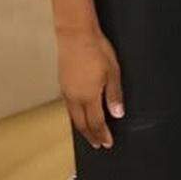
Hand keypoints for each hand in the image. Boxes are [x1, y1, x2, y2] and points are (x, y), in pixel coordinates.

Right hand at [57, 26, 123, 148]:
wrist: (75, 35)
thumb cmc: (96, 49)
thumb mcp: (112, 72)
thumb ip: (114, 95)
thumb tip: (118, 113)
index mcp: (89, 96)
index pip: (96, 122)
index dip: (102, 135)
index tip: (107, 143)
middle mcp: (75, 97)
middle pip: (82, 124)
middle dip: (91, 136)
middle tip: (97, 144)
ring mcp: (67, 91)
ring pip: (73, 117)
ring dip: (82, 128)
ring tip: (88, 134)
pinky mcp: (63, 84)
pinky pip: (68, 107)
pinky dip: (75, 116)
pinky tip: (78, 114)